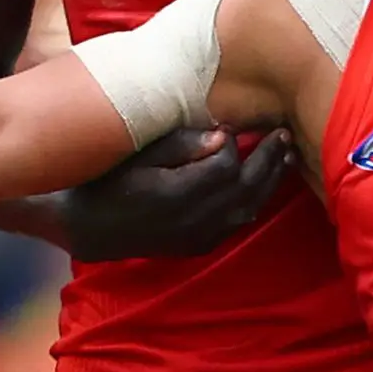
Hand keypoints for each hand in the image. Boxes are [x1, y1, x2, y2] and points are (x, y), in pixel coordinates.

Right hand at [60, 126, 295, 262]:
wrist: (88, 228)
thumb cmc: (107, 180)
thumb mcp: (136, 154)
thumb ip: (181, 145)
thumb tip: (224, 136)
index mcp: (177, 195)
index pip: (226, 166)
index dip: (235, 143)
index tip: (231, 126)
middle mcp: (193, 221)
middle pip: (246, 189)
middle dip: (267, 160)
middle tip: (283, 134)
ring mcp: (197, 237)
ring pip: (247, 209)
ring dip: (268, 182)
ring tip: (284, 157)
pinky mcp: (198, 245)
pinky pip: (236, 224)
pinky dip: (253, 202)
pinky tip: (261, 187)